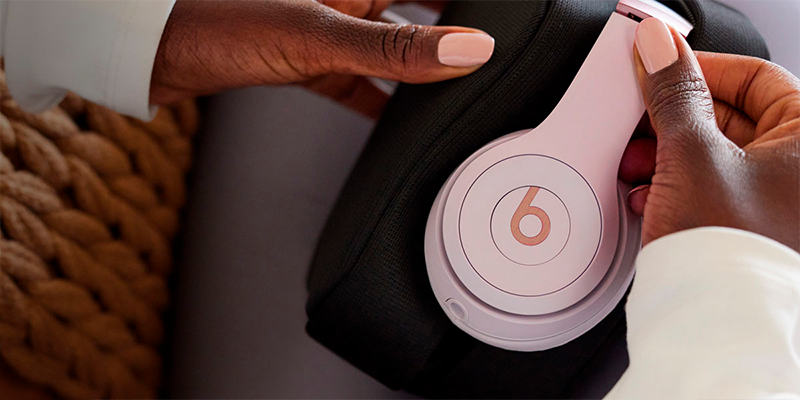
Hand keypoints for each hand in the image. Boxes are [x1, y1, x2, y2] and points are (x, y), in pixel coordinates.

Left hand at [150, 0, 493, 118]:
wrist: (151, 53)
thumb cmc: (216, 25)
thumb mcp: (316, 37)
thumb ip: (394, 48)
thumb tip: (469, 49)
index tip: (519, 12)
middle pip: (422, 4)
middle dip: (461, 20)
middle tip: (505, 42)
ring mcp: (330, 28)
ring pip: (396, 44)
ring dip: (426, 64)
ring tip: (467, 84)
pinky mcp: (309, 60)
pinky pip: (361, 79)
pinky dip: (383, 100)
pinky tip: (401, 121)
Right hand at [618, 18, 799, 249]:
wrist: (712, 326)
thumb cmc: (729, 253)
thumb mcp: (692, 155)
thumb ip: (673, 93)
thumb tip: (660, 49)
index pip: (755, 77)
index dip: (700, 69)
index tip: (658, 68)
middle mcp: (796, 169)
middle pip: (729, 116)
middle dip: (672, 120)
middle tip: (639, 120)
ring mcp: (771, 200)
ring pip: (712, 154)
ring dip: (665, 154)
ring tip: (637, 164)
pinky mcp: (742, 225)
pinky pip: (706, 186)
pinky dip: (672, 185)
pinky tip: (647, 194)